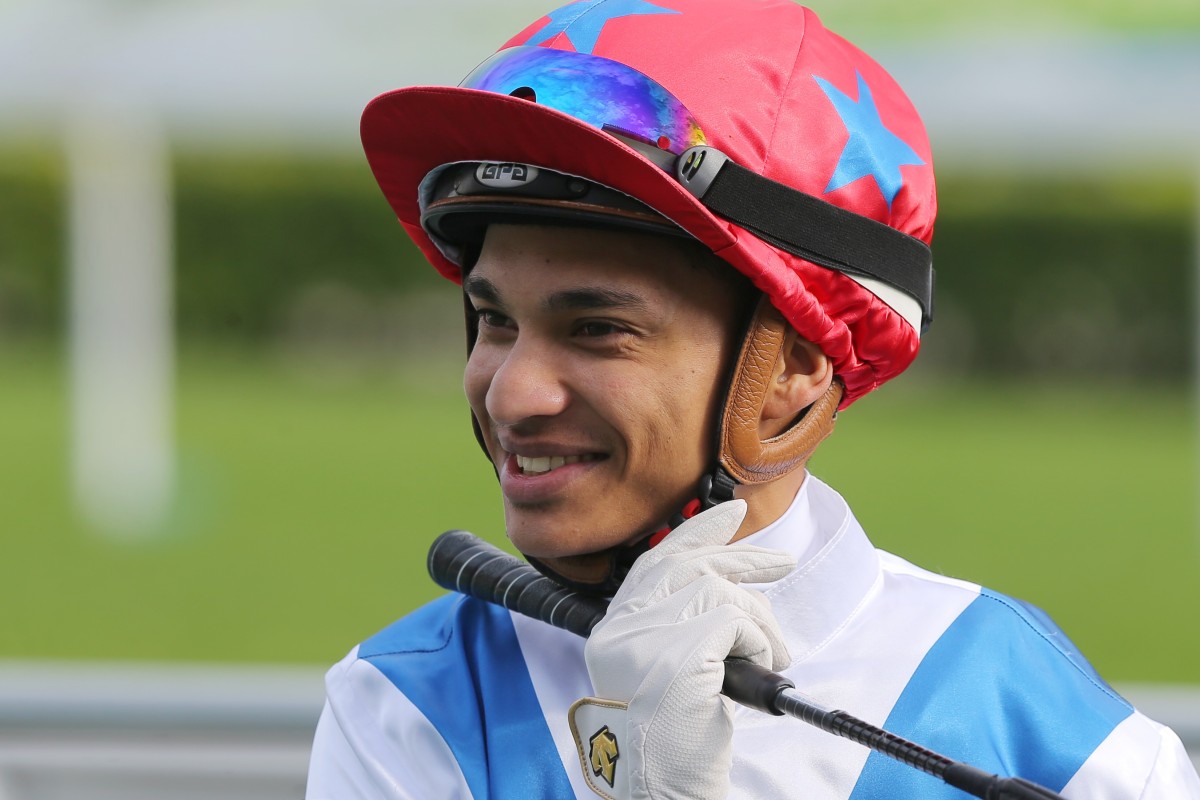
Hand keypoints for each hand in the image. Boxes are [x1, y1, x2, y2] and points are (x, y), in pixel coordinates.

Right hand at [568, 500, 795, 799]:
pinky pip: (735, 620)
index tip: (730, 515)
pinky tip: (764, 662)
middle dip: (743, 556)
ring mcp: (648, 636)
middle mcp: (623, 626)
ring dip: (761, 621)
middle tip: (784, 561)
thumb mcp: (668, 672)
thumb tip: (733, 588)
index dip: (695, 535)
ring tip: (776, 654)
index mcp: (615, 631)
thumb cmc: (672, 742)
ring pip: (719, 591)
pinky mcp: (680, 651)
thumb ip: (681, 628)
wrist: (662, 787)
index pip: (655, 562)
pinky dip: (759, 637)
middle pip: (689, 563)